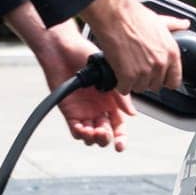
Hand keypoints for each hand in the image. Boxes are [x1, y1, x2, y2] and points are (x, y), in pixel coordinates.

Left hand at [31, 23, 135, 150]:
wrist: (62, 49)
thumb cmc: (84, 55)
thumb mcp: (108, 75)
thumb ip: (121, 96)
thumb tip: (132, 114)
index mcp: (111, 101)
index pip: (119, 125)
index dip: (121, 137)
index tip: (120, 145)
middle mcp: (98, 109)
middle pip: (105, 134)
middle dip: (105, 138)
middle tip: (103, 132)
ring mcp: (83, 111)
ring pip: (90, 136)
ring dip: (92, 138)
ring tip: (92, 130)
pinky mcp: (69, 111)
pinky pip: (75, 130)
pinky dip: (79, 133)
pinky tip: (81, 128)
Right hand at [79, 0, 186, 93]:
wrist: (114, 15)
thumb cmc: (134, 16)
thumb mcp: (160, 20)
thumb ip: (174, 25)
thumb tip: (184, 24)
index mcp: (171, 53)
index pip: (174, 81)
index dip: (164, 79)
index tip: (157, 76)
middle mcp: (160, 64)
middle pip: (155, 85)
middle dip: (146, 79)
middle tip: (136, 66)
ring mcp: (144, 72)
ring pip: (139, 88)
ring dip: (132, 81)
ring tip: (126, 66)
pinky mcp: (127, 76)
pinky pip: (124, 88)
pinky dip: (119, 83)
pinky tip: (118, 70)